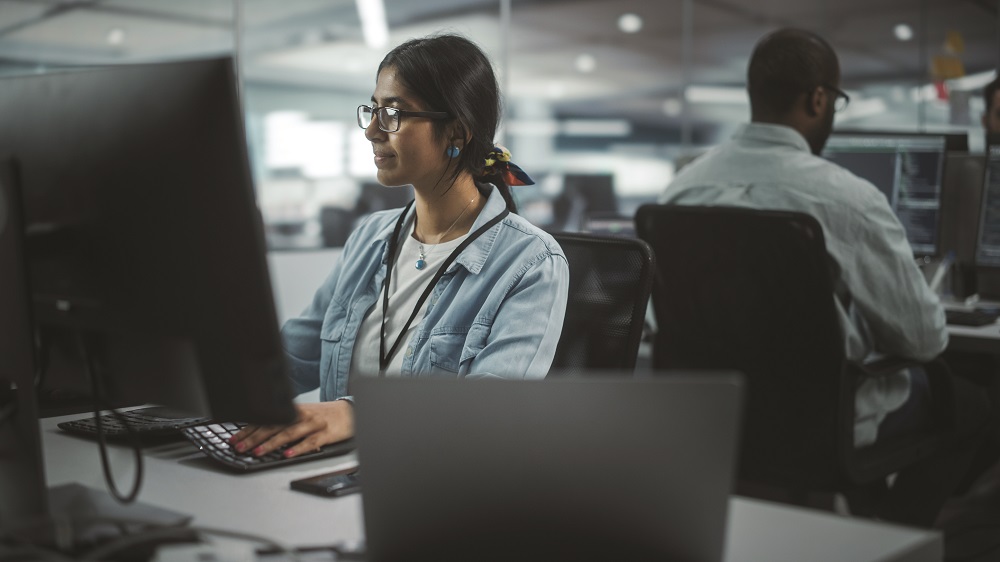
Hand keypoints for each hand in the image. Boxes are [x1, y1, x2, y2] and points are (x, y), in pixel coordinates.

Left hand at [229, 400, 353, 458]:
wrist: (350, 412)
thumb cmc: (324, 416)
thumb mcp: (302, 415)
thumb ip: (284, 424)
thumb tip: (260, 435)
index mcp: (293, 411)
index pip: (266, 420)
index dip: (249, 429)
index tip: (235, 439)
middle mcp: (301, 416)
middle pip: (274, 426)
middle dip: (254, 437)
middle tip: (240, 447)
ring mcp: (313, 424)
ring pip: (289, 434)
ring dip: (271, 443)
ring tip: (257, 452)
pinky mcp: (325, 433)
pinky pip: (310, 442)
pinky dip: (298, 448)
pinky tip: (287, 455)